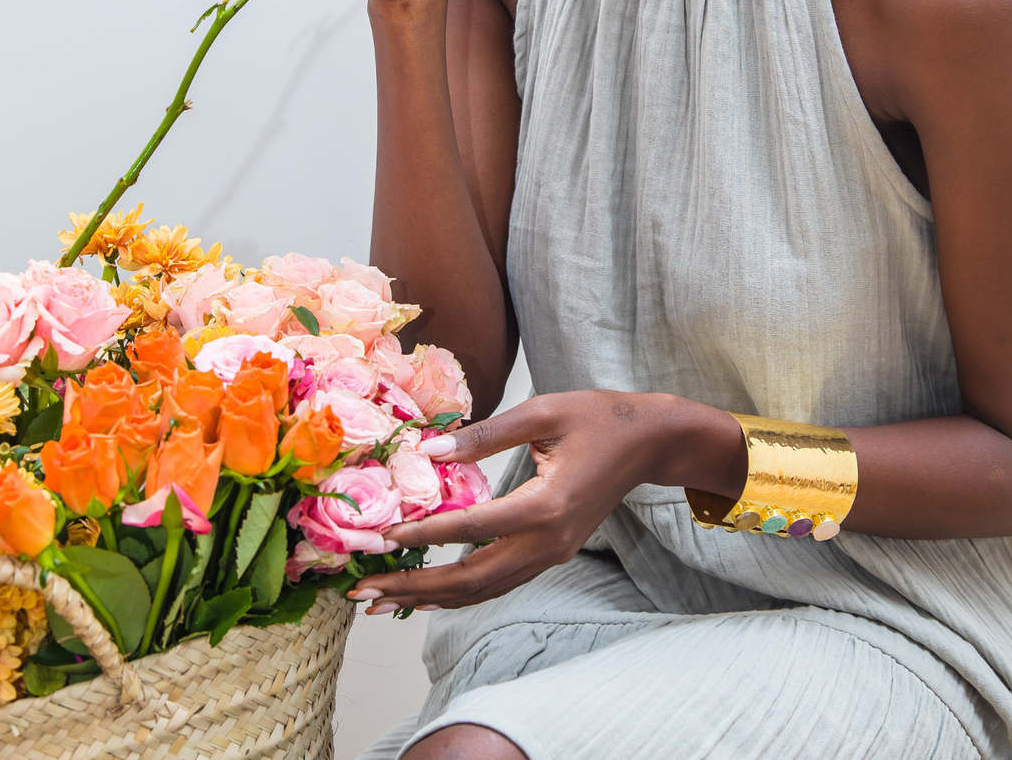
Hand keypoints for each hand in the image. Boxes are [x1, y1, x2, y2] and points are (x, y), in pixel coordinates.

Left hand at [346, 390, 746, 613]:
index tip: (380, 539)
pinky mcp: (552, 554)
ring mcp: (552, 555)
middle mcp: (548, 542)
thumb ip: (483, 435)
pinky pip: (498, 582)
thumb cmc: (597, 416)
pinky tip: (426, 590)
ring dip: (429, 597)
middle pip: (471, 579)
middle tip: (362, 591)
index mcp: (546, 506)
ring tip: (380, 599)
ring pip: (483, 590)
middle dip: (412, 587)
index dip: (422, 533)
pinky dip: (459, 590)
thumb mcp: (541, 412)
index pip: (470, 528)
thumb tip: (426, 450)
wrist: (649, 441)